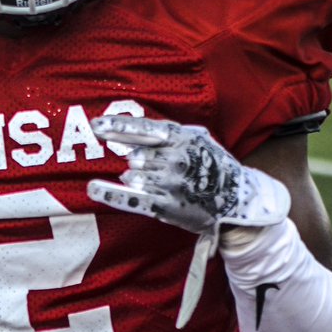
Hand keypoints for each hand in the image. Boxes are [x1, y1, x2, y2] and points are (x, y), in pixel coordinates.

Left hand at [86, 116, 290, 235]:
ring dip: (136, 178)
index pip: (142, 129)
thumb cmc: (213, 165)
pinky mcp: (167, 206)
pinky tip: (93, 189)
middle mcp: (176, 159)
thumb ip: (163, 134)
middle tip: (160, 169)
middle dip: (138, 162)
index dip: (117, 127)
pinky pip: (132, 198)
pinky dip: (110, 193)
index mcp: (183, 138)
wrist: (238, 200)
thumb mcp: (196, 139)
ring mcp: (171, 184)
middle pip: (135, 156)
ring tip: (160, 182)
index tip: (95, 125)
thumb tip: (126, 134)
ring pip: (132, 176)